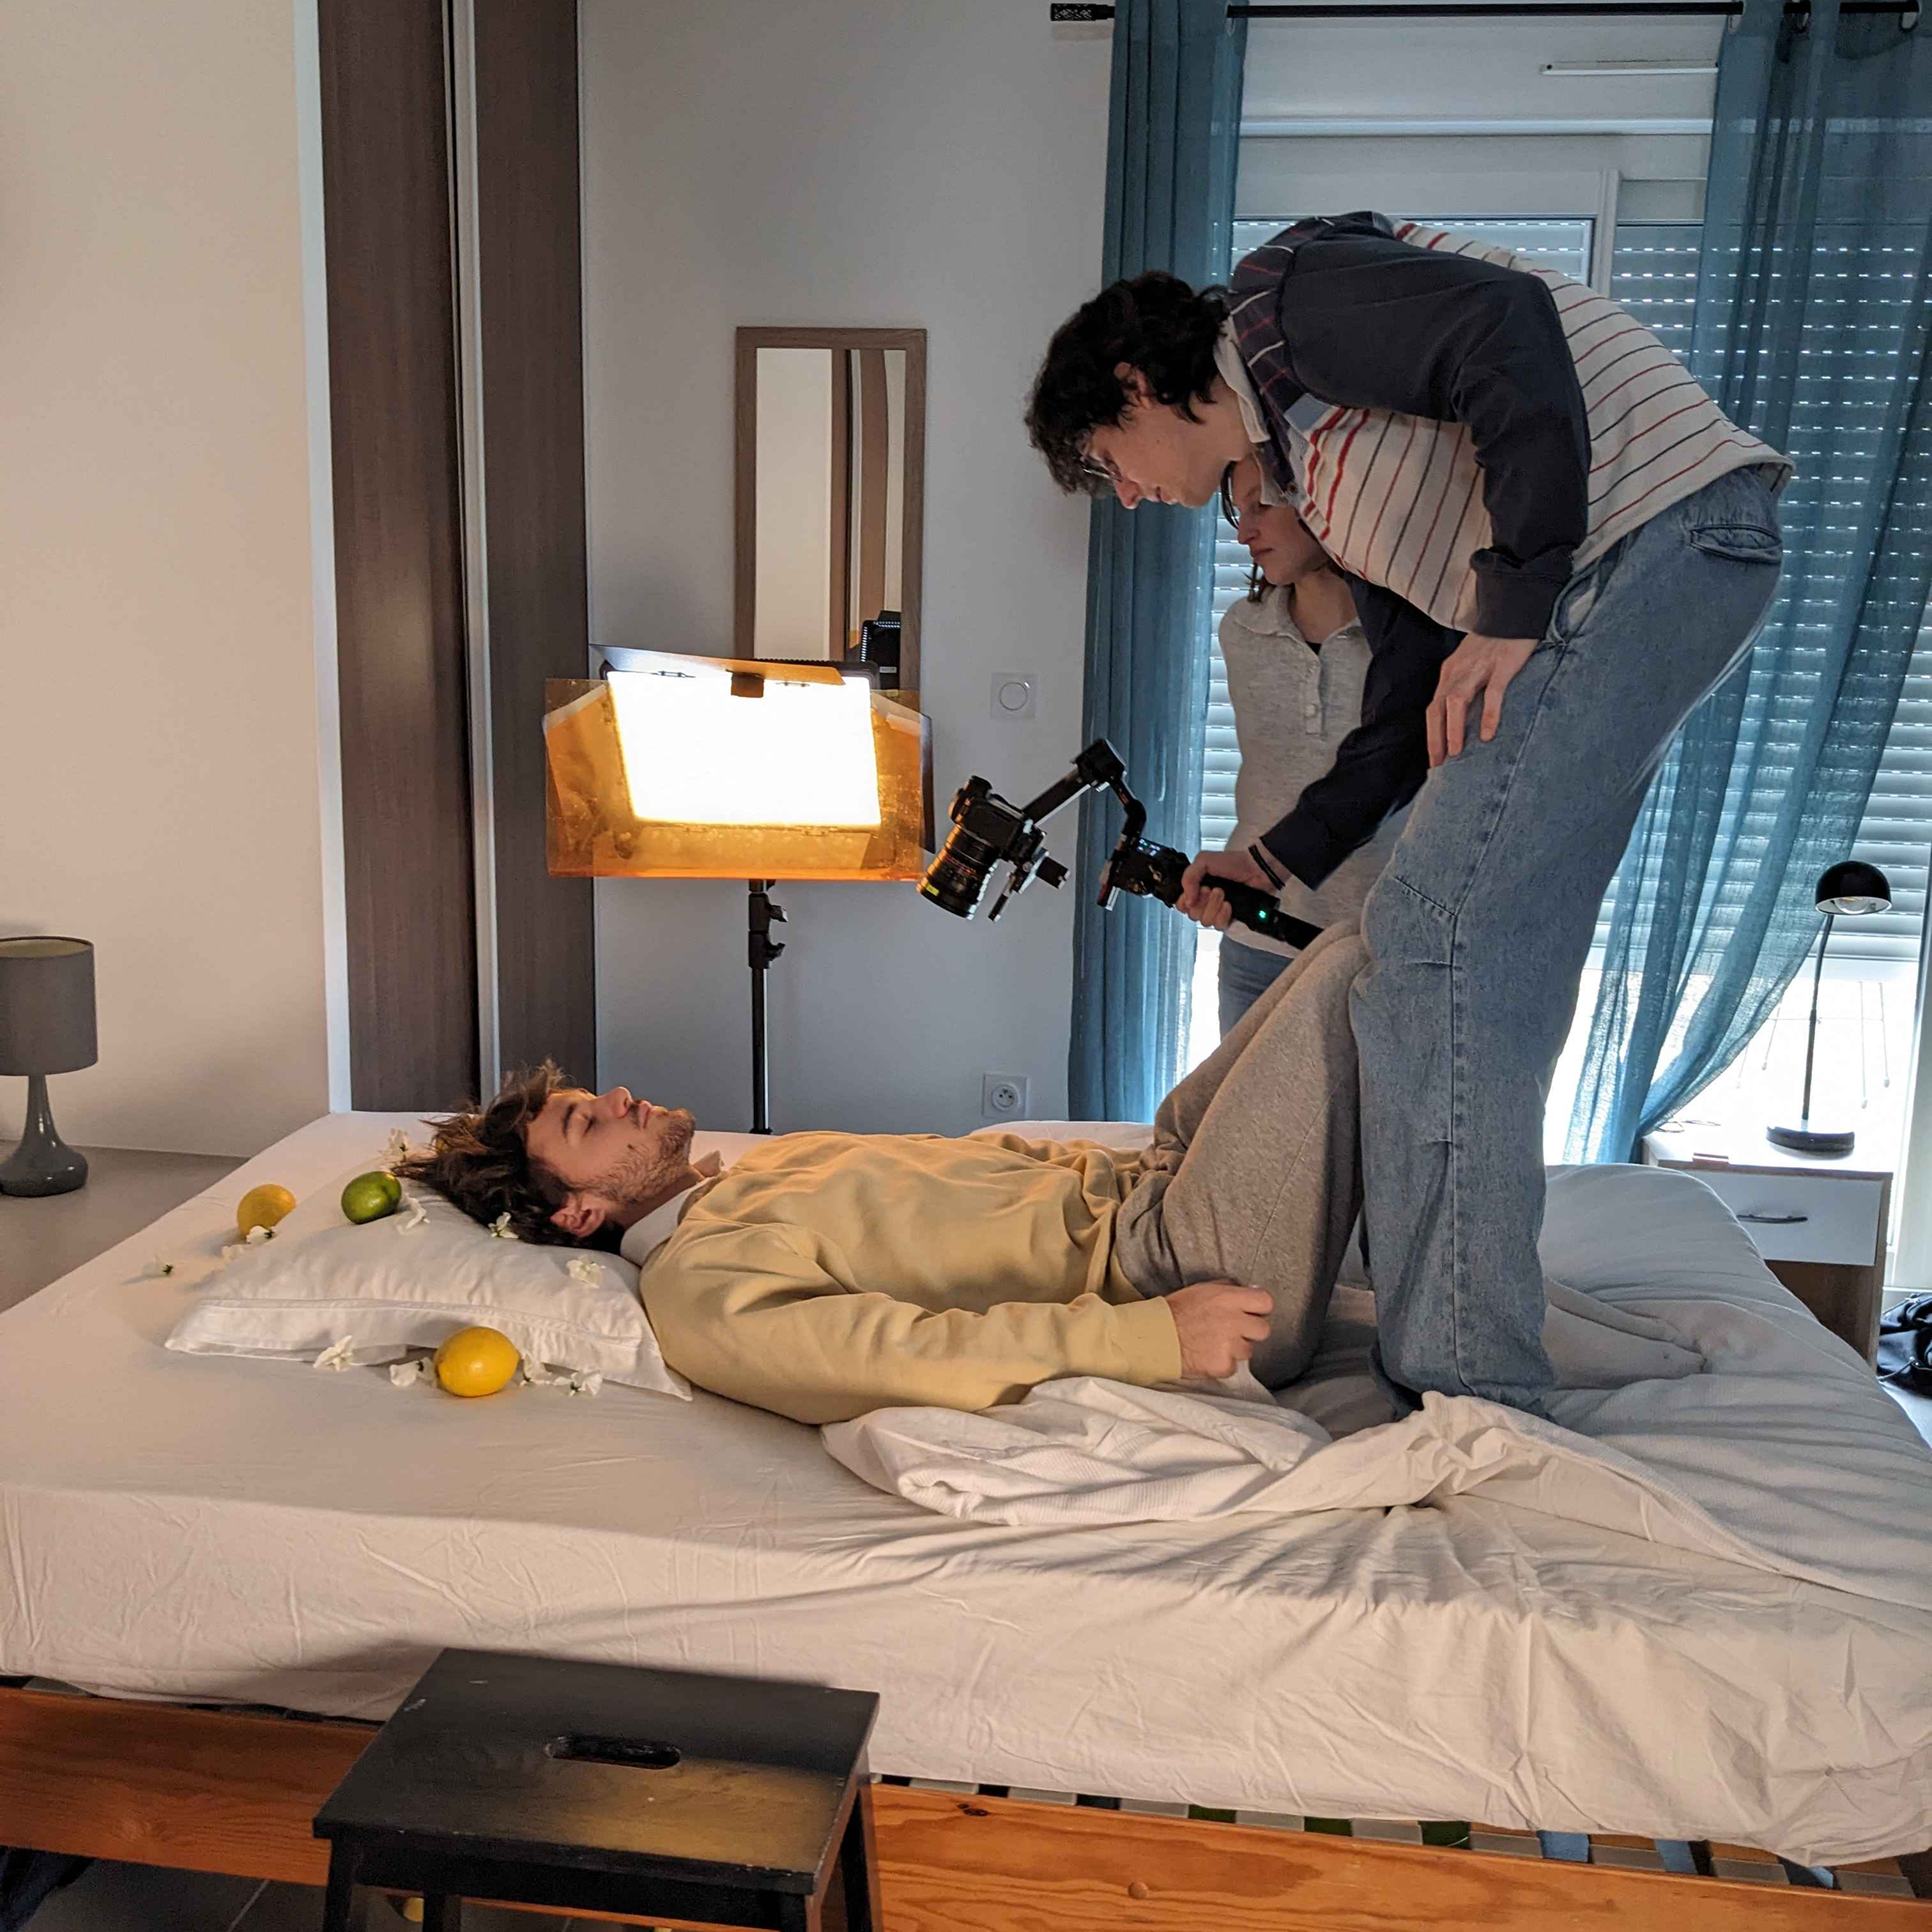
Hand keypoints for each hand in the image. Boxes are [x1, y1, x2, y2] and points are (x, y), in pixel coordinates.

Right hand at [1165, 1281, 1273, 1378]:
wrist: (1155, 1337)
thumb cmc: (1177, 1311)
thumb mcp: (1202, 1289)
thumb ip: (1228, 1289)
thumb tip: (1251, 1290)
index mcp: (1229, 1298)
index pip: (1266, 1301)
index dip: (1260, 1308)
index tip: (1252, 1312)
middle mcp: (1234, 1321)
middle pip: (1263, 1329)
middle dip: (1251, 1331)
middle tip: (1234, 1331)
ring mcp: (1230, 1345)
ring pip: (1248, 1350)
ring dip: (1236, 1349)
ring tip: (1214, 1344)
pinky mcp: (1223, 1365)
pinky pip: (1233, 1366)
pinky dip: (1223, 1364)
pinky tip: (1208, 1356)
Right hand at [1176, 846, 1274, 931]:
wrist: (1256, 870)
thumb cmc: (1233, 863)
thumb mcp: (1204, 861)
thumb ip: (1188, 877)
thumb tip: (1187, 900)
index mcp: (1196, 887)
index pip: (1181, 904)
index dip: (1186, 901)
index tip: (1197, 890)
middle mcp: (1204, 900)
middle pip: (1192, 914)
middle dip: (1203, 901)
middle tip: (1213, 889)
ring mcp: (1216, 910)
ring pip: (1205, 921)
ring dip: (1213, 906)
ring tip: (1223, 894)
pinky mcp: (1228, 917)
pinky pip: (1219, 926)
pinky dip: (1223, 915)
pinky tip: (1229, 905)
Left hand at [1427, 633, 1538, 765]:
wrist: (1512, 611)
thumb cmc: (1493, 643)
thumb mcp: (1470, 664)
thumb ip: (1464, 686)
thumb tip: (1462, 718)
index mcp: (1449, 673)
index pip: (1432, 709)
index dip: (1431, 735)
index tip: (1433, 760)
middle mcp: (1458, 672)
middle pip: (1437, 708)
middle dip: (1435, 738)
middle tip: (1439, 764)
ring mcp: (1479, 668)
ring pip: (1457, 701)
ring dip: (1454, 729)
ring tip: (1456, 753)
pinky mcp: (1501, 666)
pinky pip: (1492, 693)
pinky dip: (1488, 714)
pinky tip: (1488, 734)